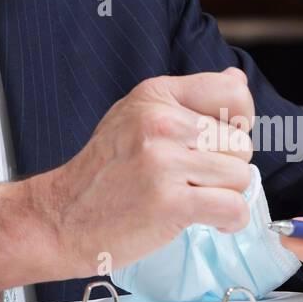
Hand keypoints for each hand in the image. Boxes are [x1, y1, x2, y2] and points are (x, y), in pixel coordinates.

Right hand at [22, 69, 256, 282]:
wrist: (61, 217)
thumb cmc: (102, 172)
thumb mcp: (135, 117)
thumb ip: (187, 99)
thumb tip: (236, 80)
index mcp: (153, 96)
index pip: (232, 94)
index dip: (236, 121)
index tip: (217, 141)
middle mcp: (159, 122)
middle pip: (241, 143)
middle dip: (226, 166)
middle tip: (192, 179)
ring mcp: (164, 162)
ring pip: (241, 177)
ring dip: (225, 195)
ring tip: (194, 198)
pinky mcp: (171, 203)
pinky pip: (234, 208)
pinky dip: (230, 221)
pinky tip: (210, 220)